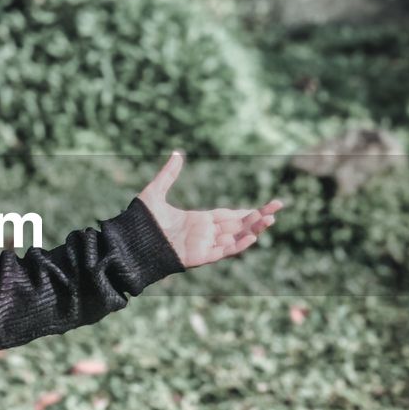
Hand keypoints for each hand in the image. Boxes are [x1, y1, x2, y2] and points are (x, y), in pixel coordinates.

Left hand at [137, 151, 285, 269]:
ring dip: (253, 230)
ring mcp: (203, 245)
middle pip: (238, 226)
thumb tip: (176, 153)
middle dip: (258, 217)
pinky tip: (252, 236)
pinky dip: (238, 246)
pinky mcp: (199, 257)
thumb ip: (168, 174)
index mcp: (198, 221)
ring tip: (271, 220)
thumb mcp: (155, 192)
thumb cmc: (140, 222)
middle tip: (278, 208)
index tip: (266, 205)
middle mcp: (204, 234)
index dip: (248, 211)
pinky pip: (223, 252)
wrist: (130, 242)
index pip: (229, 216)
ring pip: (235, 238)